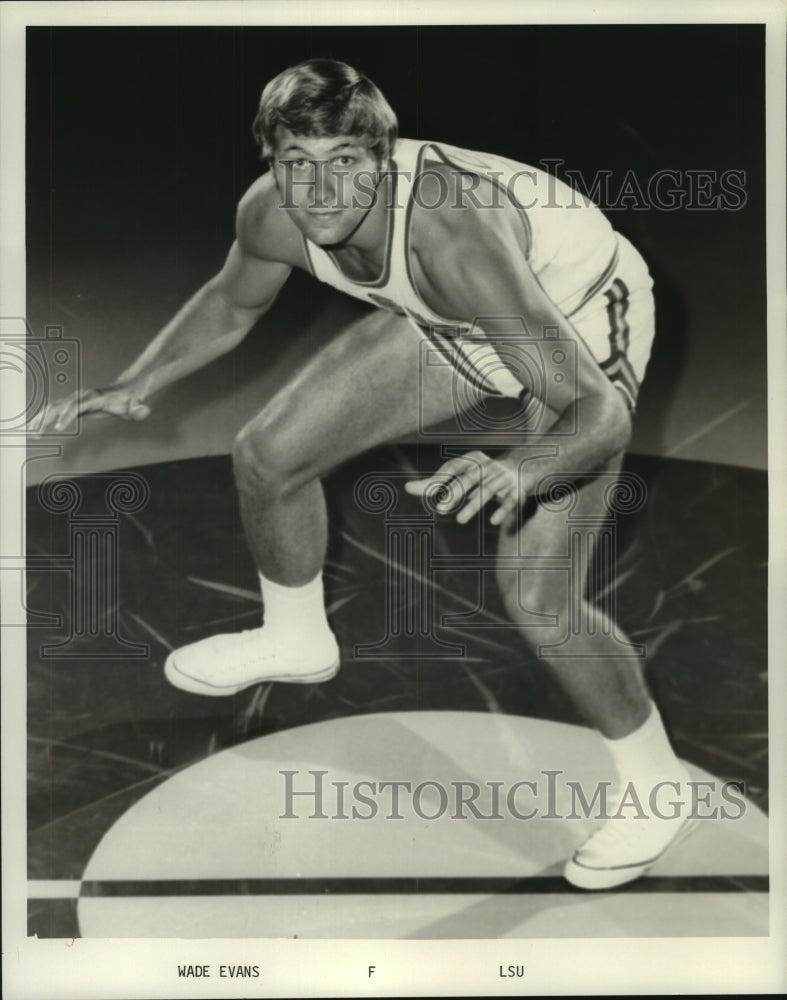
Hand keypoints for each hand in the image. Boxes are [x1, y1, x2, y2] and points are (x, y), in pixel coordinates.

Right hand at [34, 383, 150, 434]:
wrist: (127, 391)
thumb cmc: (131, 401)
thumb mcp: (137, 406)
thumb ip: (139, 409)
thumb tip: (142, 410)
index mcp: (94, 397)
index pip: (77, 406)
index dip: (67, 415)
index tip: (59, 428)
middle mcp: (81, 396)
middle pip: (59, 405)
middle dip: (47, 419)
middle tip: (36, 434)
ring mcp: (75, 399)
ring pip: (53, 407)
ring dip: (40, 419)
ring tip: (30, 433)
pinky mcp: (73, 404)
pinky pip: (54, 411)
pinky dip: (43, 419)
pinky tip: (35, 429)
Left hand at [404, 450, 523, 525]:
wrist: (523, 468)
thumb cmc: (482, 474)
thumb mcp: (461, 475)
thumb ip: (436, 482)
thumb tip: (408, 488)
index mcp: (473, 460)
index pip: (454, 467)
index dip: (441, 478)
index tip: (428, 491)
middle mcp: (488, 466)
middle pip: (469, 478)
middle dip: (455, 492)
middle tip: (440, 509)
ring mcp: (503, 478)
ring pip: (487, 490)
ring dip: (473, 505)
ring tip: (459, 519)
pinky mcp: (517, 491)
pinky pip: (510, 500)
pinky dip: (503, 510)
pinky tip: (493, 522)